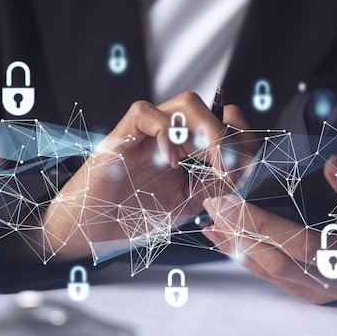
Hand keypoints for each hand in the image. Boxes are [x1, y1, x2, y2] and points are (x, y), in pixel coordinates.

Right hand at [41, 92, 253, 260]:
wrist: (91, 232)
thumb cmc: (134, 216)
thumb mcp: (189, 203)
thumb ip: (216, 184)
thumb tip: (245, 167)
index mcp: (188, 147)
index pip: (225, 121)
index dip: (241, 140)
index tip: (242, 172)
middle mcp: (171, 134)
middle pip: (211, 109)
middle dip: (230, 138)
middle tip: (231, 171)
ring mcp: (146, 133)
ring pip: (186, 103)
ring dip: (209, 130)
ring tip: (212, 163)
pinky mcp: (122, 136)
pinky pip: (146, 112)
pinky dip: (165, 132)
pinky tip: (171, 162)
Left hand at [201, 154, 336, 303]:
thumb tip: (332, 164)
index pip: (298, 243)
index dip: (261, 223)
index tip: (230, 201)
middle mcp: (332, 284)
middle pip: (275, 261)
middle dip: (239, 233)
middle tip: (213, 207)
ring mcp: (318, 293)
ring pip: (267, 271)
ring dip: (235, 246)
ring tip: (210, 224)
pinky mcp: (306, 293)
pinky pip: (269, 277)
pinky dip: (244, 257)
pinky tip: (226, 242)